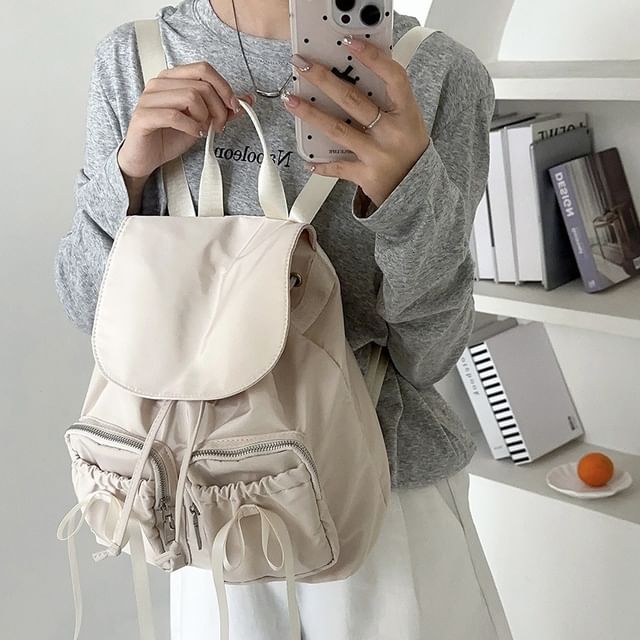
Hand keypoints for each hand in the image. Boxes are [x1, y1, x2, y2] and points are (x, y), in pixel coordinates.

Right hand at [117, 61, 254, 178]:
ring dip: (204, 117)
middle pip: (201, 85)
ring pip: (190, 96)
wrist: (145, 158)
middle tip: (219, 126)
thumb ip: (221, 109)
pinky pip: (175, 116)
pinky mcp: (143, 116)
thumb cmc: (169, 136)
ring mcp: (149, 98)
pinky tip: (194, 134)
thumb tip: (246, 100)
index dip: (224, 87)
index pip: (204, 69)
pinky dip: (191, 127)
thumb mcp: (202, 122)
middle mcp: (159, 83)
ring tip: (203, 130)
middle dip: (218, 108)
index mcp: (172, 78)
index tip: (233, 107)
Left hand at [282, 35, 430, 207]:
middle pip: (353, 101)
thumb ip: (388, 102)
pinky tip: (308, 160)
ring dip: (311, 114)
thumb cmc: (409, 151)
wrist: (419, 192)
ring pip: (338, 130)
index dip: (372, 58)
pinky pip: (338, 167)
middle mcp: (392, 133)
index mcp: (407, 113)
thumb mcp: (409, 122)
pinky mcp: (366, 175)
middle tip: (303, 66)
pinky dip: (322, 164)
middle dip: (324, 80)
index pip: (393, 77)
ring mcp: (378, 155)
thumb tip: (355, 75)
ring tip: (292, 101)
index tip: (350, 43)